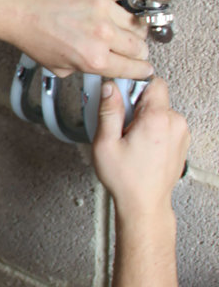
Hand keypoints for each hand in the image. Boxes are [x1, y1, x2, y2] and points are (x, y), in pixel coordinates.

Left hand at [9, 0, 174, 77]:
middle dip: (139, 50)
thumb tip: (96, 68)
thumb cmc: (31, 34)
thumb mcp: (57, 66)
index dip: (139, 71)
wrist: (18, 8)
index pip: (130, 69)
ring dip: (138, 28)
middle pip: (137, 47)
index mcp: (93, 60)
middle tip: (136, 48)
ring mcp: (102, 10)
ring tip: (135, 27)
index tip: (143, 69)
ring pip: (136, 23)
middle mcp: (102, 37)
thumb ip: (81, 69)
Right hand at [92, 77, 189, 221]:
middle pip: (155, 96)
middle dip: (135, 105)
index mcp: (157, 119)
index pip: (153, 82)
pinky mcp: (181, 142)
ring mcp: (181, 133)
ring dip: (144, 118)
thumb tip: (109, 87)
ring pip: (159, 110)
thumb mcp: (105, 143)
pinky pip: (165, 123)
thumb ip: (108, 110)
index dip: (134, 86)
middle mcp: (175, 123)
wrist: (144, 204)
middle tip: (121, 125)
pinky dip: (153, 129)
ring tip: (130, 138)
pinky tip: (140, 145)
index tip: (121, 99)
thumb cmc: (127, 180)